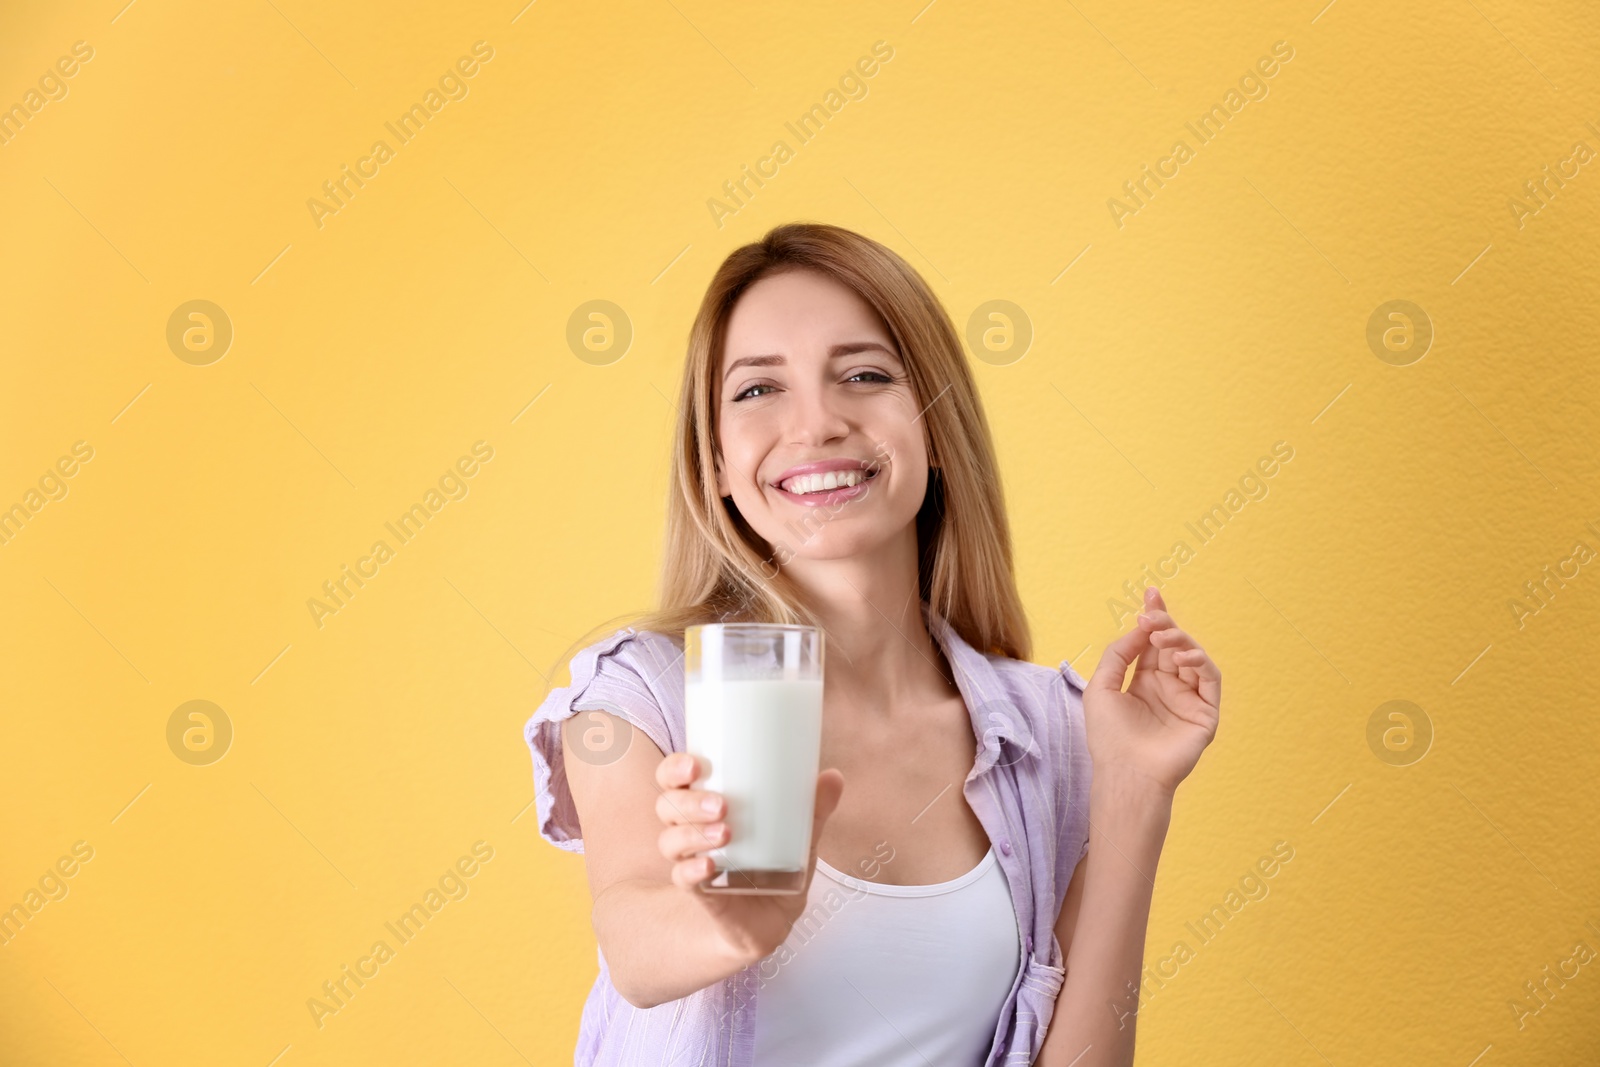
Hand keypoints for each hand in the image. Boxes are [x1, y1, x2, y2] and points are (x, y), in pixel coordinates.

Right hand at [653, 751, 844, 963]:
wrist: (770, 921)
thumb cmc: (775, 867)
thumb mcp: (799, 837)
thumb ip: (814, 808)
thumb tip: (834, 776)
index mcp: (705, 805)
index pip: (674, 778)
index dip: (675, 768)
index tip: (696, 766)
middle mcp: (690, 830)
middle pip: (668, 805)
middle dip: (690, 801)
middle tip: (722, 804)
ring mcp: (692, 861)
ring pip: (671, 840)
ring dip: (692, 833)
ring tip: (725, 832)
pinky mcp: (700, 892)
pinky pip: (683, 878)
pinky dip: (693, 870)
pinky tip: (710, 865)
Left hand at [1083, 586, 1220, 796]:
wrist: (1126, 772)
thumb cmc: (1109, 736)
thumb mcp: (1101, 686)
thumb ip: (1118, 654)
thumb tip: (1138, 628)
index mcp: (1145, 682)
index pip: (1153, 643)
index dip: (1154, 619)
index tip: (1150, 594)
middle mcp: (1169, 687)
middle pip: (1174, 645)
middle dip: (1165, 624)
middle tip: (1152, 615)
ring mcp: (1189, 699)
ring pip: (1193, 657)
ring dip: (1180, 640)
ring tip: (1161, 637)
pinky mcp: (1206, 713)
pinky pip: (1210, 679)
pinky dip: (1199, 662)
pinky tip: (1180, 658)